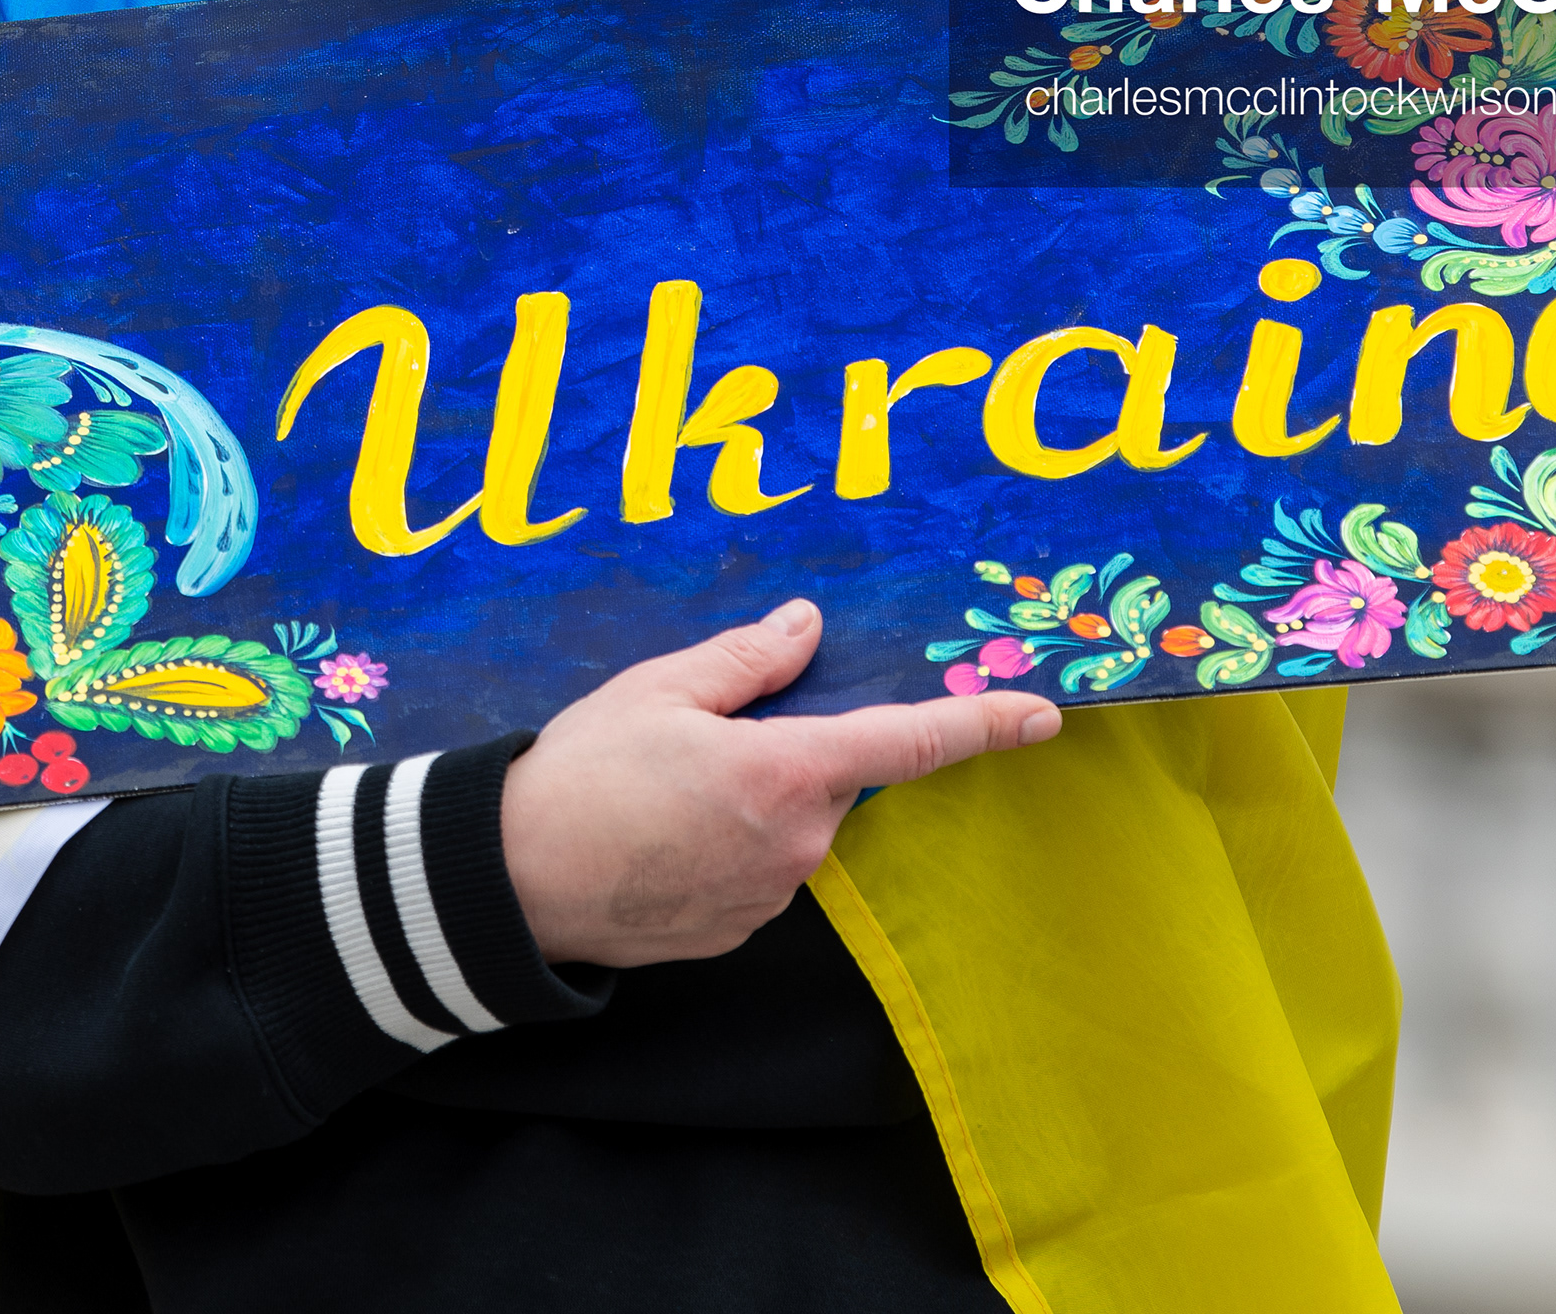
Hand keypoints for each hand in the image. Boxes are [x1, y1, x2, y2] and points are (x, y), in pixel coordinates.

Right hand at [498, 598, 1059, 969]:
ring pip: (795, 825)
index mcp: (788, 773)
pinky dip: (728, 843)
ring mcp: (770, 895)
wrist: (513, 884)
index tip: (1042, 713)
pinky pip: (760, 869)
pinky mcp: (739, 930)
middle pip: (834, 779)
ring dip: (755, 798)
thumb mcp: (660, 689)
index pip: (908, 742)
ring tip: (662, 788)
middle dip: (794, 749)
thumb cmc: (580, 775)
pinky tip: (661, 832)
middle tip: (705, 734)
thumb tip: (808, 624)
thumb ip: (749, 659)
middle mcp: (798, 844)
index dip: (982, 724)